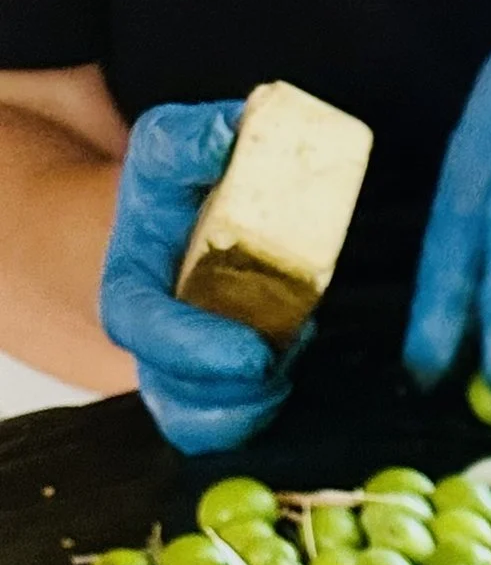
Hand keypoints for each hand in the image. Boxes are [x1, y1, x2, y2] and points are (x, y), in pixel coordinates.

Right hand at [99, 103, 300, 453]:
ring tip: (289, 349)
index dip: (199, 350)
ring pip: (206, 425)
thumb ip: (191, 140)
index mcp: (127, 290)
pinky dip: (263, 415)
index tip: (257, 353)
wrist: (167, 235)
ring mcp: (175, 379)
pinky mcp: (210, 398)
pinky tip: (287, 370)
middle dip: (241, 386)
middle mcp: (146, 347)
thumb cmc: (171, 194)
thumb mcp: (168, 150)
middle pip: (180, 395)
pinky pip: (228, 434)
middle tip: (286, 349)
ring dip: (258, 403)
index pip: (147, 332)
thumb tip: (232, 131)